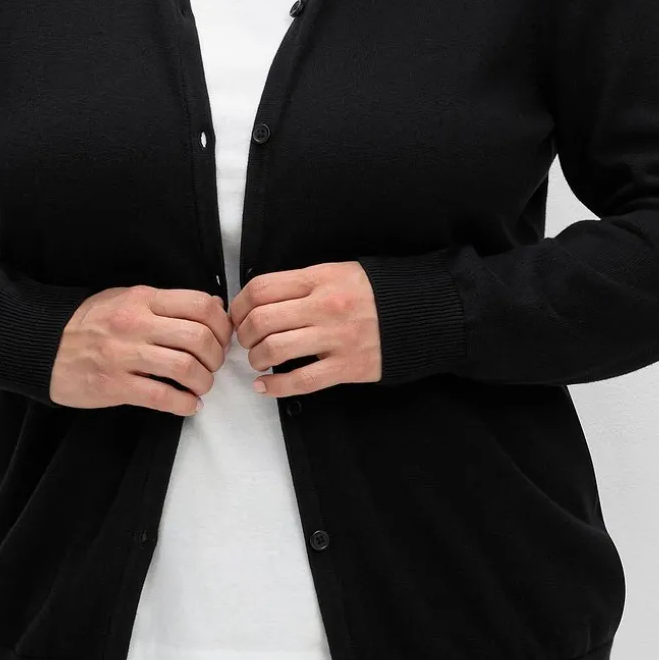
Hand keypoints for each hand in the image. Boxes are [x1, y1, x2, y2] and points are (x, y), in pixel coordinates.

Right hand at [50, 285, 232, 413]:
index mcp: (142, 299)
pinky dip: (184, 404)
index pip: (201, 305)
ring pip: (185, 368)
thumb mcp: (124, 298)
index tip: (222, 338)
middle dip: (216, 357)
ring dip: (203, 382)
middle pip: (199, 337)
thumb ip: (164, 304)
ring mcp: (123, 355)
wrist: (41, 346)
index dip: (222, 325)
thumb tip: (210, 308)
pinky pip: (161, 397)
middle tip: (212, 366)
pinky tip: (188, 405)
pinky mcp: (114, 385)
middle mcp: (135, 324)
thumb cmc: (87, 323)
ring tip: (200, 386)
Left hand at [228, 261, 381, 397]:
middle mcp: (325, 306)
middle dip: (244, 335)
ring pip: (276, 350)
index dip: (239, 305)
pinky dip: (275, 386)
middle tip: (246, 341)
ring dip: (257, 359)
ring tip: (259, 360)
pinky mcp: (347, 367)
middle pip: (262, 320)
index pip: (262, 289)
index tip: (237, 316)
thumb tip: (257, 301)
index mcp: (320, 279)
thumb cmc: (373, 293)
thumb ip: (301, 284)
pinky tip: (265, 385)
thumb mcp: (337, 273)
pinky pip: (301, 381)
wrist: (421, 313)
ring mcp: (336, 338)